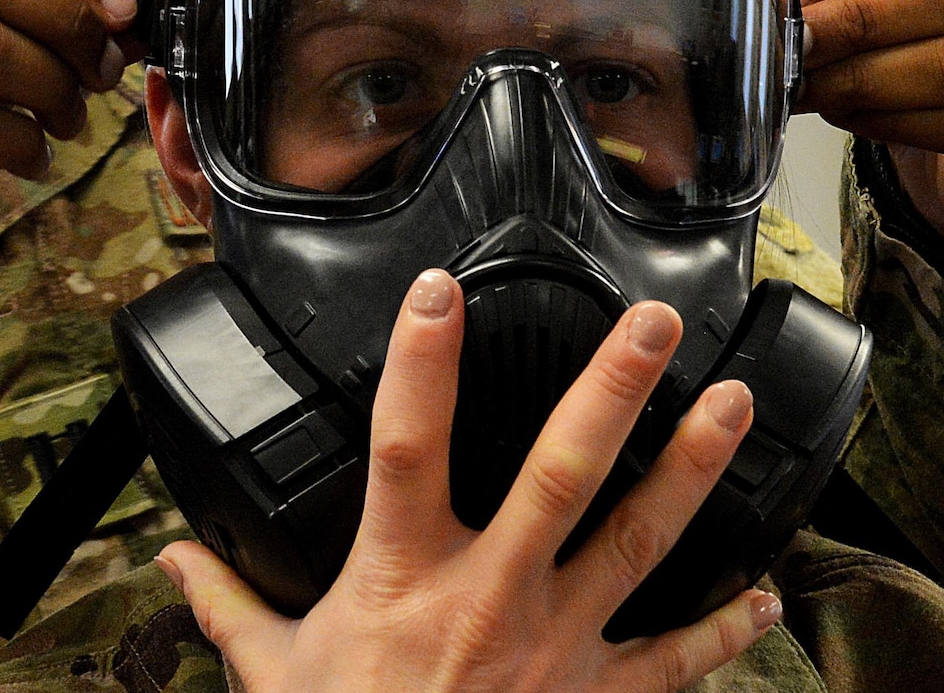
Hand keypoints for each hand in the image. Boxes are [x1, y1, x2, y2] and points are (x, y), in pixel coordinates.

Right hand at [156, 274, 778, 692]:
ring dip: (690, 471)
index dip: (419, 363)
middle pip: (560, 476)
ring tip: (735, 405)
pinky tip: (767, 593)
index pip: (405, 447)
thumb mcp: (273, 676)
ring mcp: (555, 648)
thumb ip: (230, 604)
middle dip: (611, 393)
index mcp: (401, 580)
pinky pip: (673, 660)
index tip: (437, 289)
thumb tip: (176, 556)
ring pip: (637, 543)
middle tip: (652, 324)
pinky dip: (724, 629)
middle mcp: (489, 600)